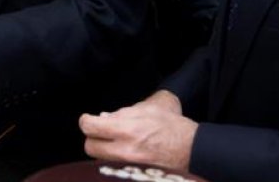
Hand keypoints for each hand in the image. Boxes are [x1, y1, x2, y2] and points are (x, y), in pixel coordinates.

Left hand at [80, 90, 197, 172]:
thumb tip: (105, 116)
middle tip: (99, 132)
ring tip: (112, 143)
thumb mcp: (151, 106)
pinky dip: (114, 160)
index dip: (86, 121)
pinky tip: (124, 153)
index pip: (90, 127)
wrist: (192, 149)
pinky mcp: (133, 172)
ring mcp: (128, 165)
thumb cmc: (173, 125)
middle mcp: (124, 150)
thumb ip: (125, 110)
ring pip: (100, 160)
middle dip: (92, 138)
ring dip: (103, 150)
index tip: (88, 119)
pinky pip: (113, 167)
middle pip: (90, 147)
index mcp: (127, 128)